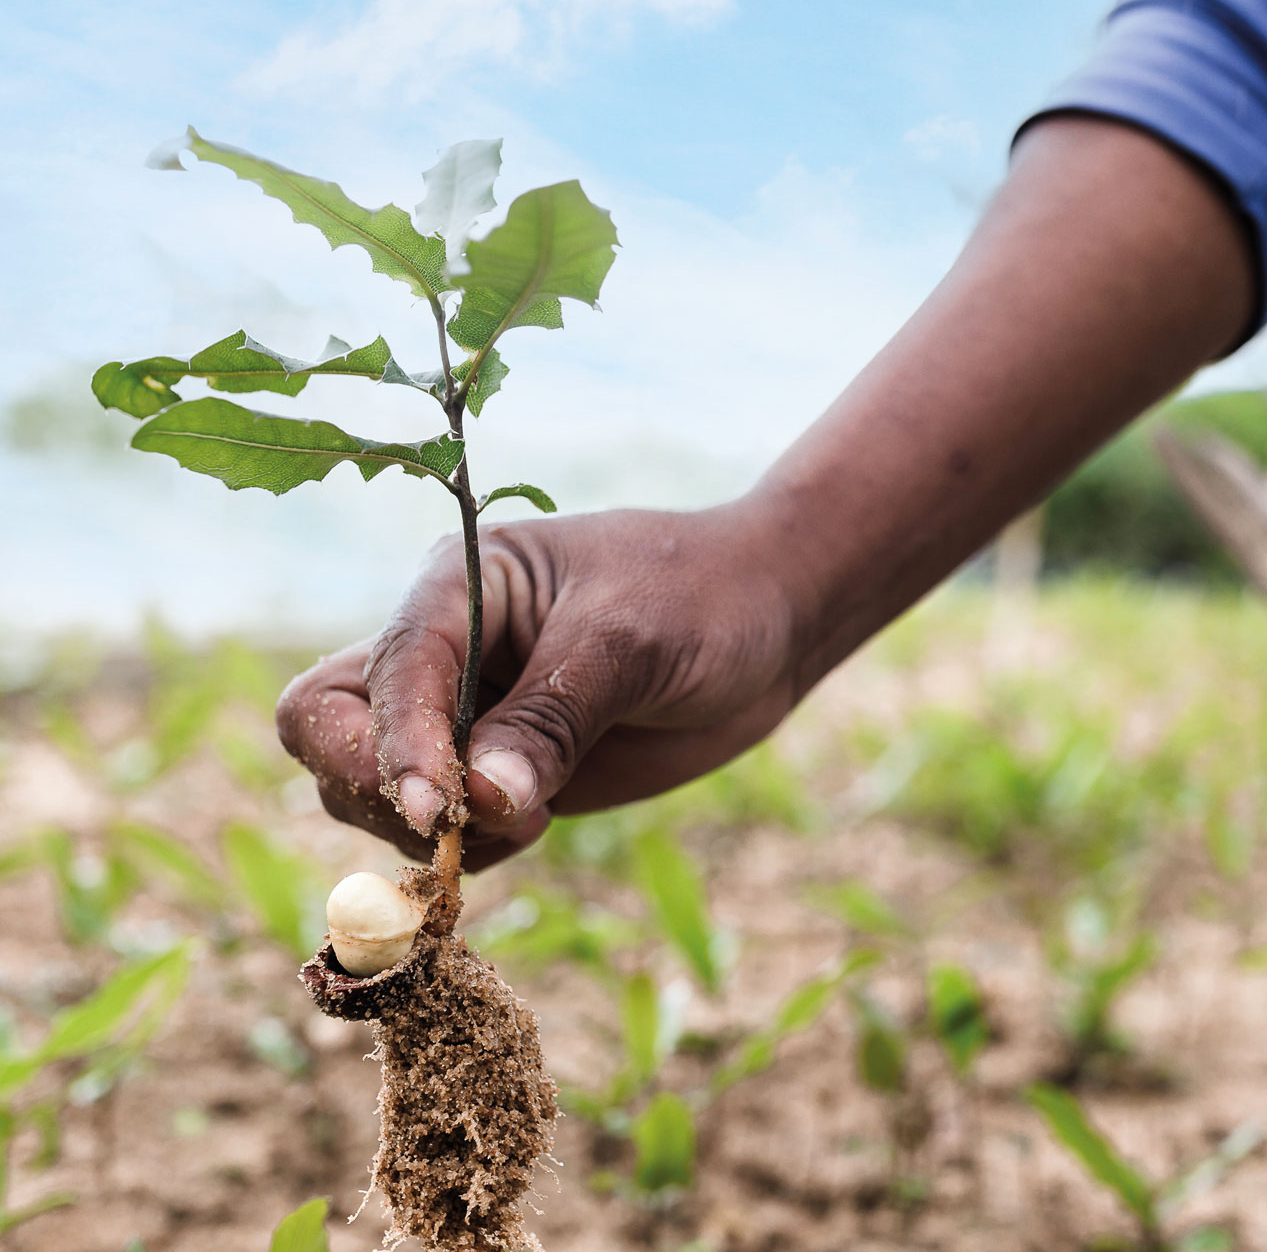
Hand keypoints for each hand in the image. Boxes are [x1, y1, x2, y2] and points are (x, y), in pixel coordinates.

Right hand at [276, 505, 802, 868]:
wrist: (770, 619)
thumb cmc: (702, 597)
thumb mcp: (630, 643)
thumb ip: (553, 720)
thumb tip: (480, 801)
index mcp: (456, 586)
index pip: (384, 672)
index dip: (397, 747)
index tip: (441, 810)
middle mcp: (441, 651)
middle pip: (328, 728)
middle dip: (374, 787)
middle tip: (459, 826)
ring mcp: (463, 715)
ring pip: (369, 789)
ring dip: (428, 830)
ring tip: (535, 818)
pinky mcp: (498, 771)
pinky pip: (440, 829)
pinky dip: (467, 850)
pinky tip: (540, 826)